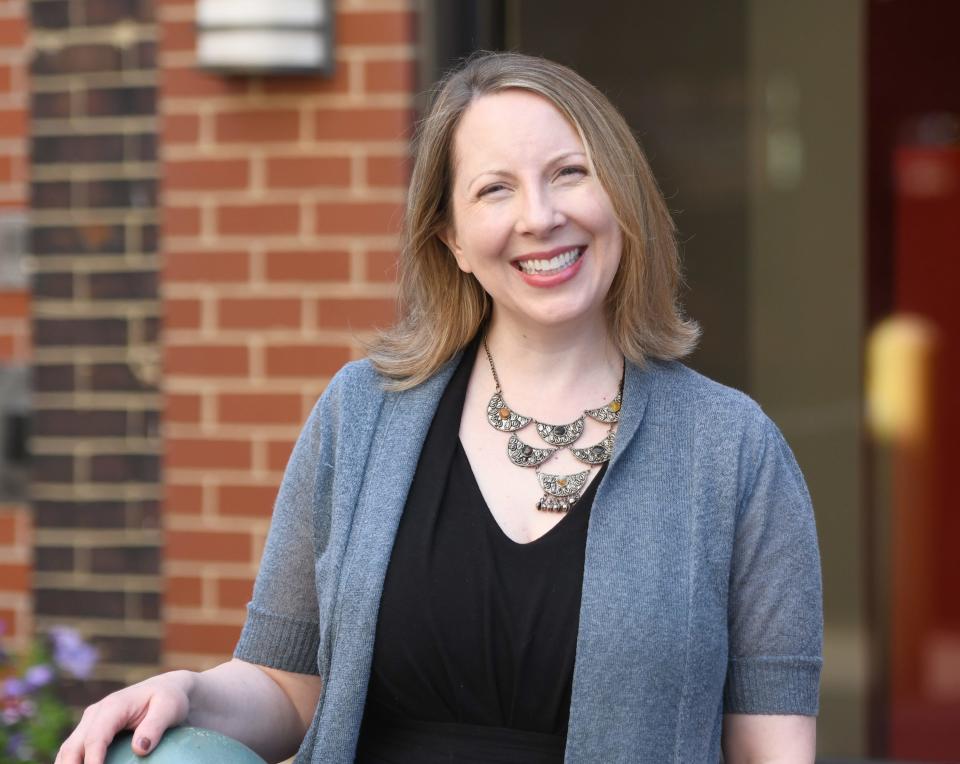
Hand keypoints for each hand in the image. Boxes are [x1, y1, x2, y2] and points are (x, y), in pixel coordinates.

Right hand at [55, 669, 195, 763]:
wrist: (166, 690)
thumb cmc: (170, 699)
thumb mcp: (170, 708)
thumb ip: (155, 726)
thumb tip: (139, 749)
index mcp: (113, 706)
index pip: (96, 737)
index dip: (93, 760)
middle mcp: (95, 714)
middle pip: (73, 747)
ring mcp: (90, 723)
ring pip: (67, 750)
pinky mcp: (90, 732)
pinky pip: (74, 752)